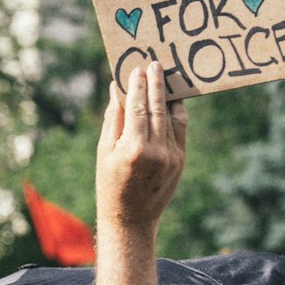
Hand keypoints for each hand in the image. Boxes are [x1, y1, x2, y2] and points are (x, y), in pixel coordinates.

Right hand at [96, 63, 186, 236]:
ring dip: (167, 95)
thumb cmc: (110, 184)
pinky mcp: (180, 160)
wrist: (131, 219)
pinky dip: (175, 112)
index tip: (137, 68)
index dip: (138, 86)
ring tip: (163, 77)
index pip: (137, 107)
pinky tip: (170, 100)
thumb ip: (114, 119)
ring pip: (170, 116)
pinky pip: (179, 128)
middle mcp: (156, 151)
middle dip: (156, 84)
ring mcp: (172, 156)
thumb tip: (118, 88)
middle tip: (154, 64)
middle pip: (157, 107)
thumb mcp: (104, 152)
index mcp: (133, 149)